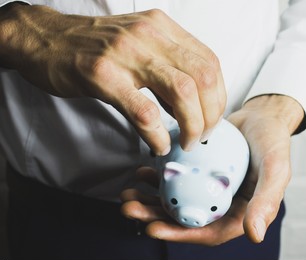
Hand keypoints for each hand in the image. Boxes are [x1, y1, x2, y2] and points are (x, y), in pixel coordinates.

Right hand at [0, 4, 225, 154]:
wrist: (46, 38)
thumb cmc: (97, 47)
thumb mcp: (140, 43)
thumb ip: (169, 65)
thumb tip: (195, 102)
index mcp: (163, 28)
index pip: (210, 63)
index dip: (219, 97)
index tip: (212, 119)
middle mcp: (150, 35)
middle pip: (203, 78)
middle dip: (210, 115)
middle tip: (202, 136)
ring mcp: (126, 53)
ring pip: (181, 92)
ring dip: (191, 125)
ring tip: (186, 143)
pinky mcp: (102, 75)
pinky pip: (144, 111)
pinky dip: (158, 134)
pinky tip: (158, 145)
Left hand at [121, 95, 304, 244]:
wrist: (263, 117)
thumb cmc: (273, 143)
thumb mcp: (275, 170)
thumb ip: (267, 201)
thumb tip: (255, 235)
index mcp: (239, 213)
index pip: (207, 232)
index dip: (179, 235)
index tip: (153, 228)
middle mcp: (220, 204)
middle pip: (185, 218)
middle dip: (154, 217)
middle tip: (130, 208)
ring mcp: (206, 188)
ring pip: (175, 201)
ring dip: (149, 200)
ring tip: (128, 194)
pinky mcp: (197, 172)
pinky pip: (176, 180)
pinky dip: (157, 179)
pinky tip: (142, 172)